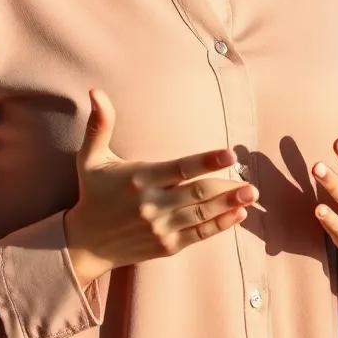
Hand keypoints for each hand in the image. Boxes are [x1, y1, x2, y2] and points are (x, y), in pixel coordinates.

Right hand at [63, 89, 258, 285]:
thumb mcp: (90, 157)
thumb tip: (95, 91)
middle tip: (250, 180)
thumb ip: (99, 124)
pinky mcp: (167, 246)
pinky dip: (220, 226)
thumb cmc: (93, 193)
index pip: (179, 168)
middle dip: (226, 187)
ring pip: (201, 214)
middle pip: (197, 193)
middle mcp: (152, 204)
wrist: (86, 244)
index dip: (206, 161)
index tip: (229, 154)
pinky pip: (198, 236)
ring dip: (229, 205)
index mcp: (140, 178)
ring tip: (251, 194)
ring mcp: (161, 228)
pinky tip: (238, 215)